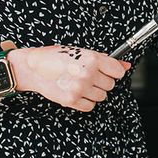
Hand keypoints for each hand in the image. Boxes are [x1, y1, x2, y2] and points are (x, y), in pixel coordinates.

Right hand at [9, 46, 129, 111]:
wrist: (32, 67)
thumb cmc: (56, 57)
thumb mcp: (82, 52)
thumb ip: (106, 60)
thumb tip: (126, 65)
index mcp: (92, 59)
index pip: (118, 72)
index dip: (113, 72)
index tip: (108, 72)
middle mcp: (88, 73)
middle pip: (110, 85)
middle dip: (101, 82)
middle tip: (88, 77)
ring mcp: (80, 88)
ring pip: (102, 96)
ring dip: (93, 92)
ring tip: (80, 84)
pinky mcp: (72, 100)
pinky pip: (90, 106)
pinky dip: (85, 101)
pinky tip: (76, 92)